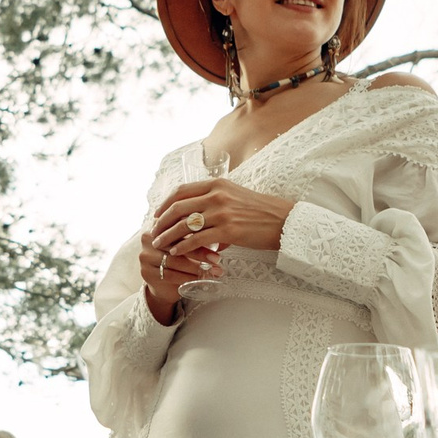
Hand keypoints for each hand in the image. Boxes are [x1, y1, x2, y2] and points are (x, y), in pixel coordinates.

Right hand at [137, 227, 213, 322]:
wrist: (162, 284)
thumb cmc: (178, 260)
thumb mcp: (185, 244)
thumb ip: (195, 235)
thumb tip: (218, 234)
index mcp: (158, 226)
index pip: (179, 227)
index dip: (198, 233)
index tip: (216, 240)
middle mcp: (148, 240)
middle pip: (177, 244)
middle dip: (199, 252)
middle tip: (217, 259)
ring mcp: (145, 257)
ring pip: (175, 260)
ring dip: (196, 267)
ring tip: (212, 271)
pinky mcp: (147, 273)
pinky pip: (171, 275)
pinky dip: (188, 277)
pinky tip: (200, 279)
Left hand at [150, 178, 296, 259]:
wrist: (283, 221)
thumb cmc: (260, 212)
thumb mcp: (236, 197)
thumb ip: (216, 203)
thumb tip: (200, 221)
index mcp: (217, 184)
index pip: (182, 190)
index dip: (165, 203)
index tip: (157, 213)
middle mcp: (217, 195)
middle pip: (178, 206)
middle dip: (161, 220)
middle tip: (153, 231)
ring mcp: (222, 212)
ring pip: (184, 224)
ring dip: (168, 235)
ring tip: (159, 244)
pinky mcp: (228, 230)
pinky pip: (197, 239)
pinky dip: (183, 247)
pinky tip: (176, 253)